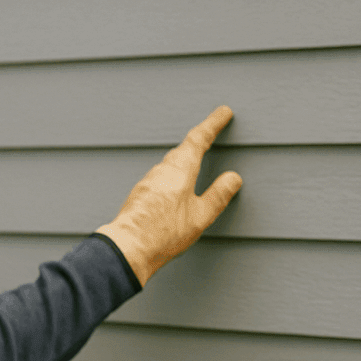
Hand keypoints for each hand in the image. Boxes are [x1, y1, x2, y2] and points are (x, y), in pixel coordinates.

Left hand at [96, 106, 242, 285]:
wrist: (127, 248)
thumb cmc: (164, 233)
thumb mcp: (201, 216)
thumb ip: (218, 195)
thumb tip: (233, 177)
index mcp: (179, 170)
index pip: (198, 139)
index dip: (212, 124)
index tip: (223, 112)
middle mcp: (160, 171)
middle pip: (182, 149)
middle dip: (199, 139)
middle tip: (212, 130)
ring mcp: (147, 182)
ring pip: (170, 163)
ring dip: (184, 157)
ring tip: (196, 155)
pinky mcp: (139, 195)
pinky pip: (161, 177)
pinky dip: (173, 174)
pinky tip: (174, 185)